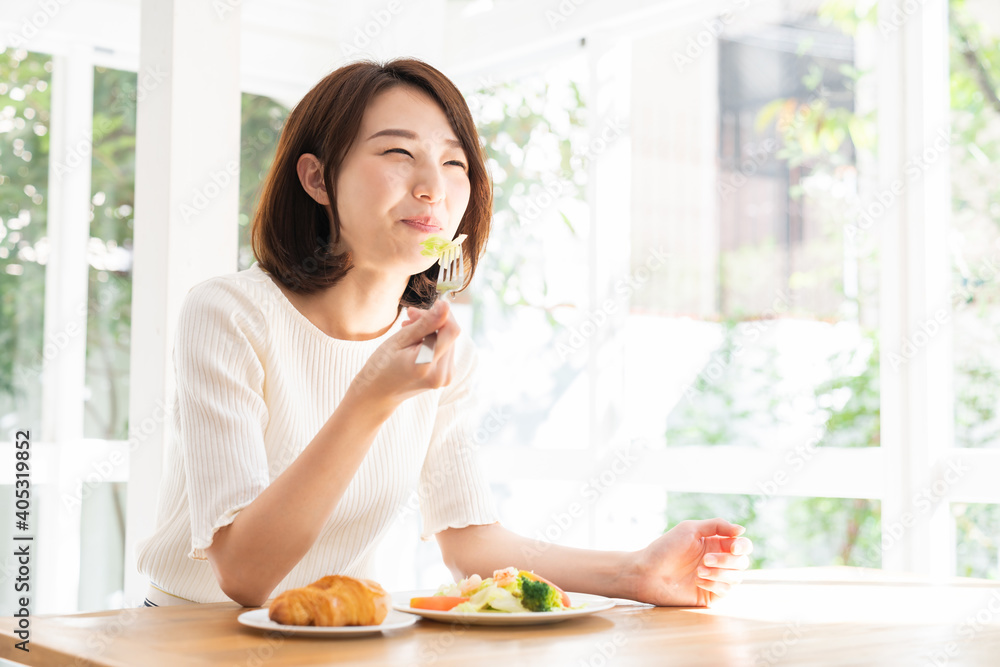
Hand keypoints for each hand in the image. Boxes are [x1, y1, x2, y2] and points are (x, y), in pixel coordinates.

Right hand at [348, 299, 459, 407]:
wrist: (378, 394)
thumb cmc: (382, 366)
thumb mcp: (399, 340)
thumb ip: (424, 324)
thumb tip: (445, 306)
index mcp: (427, 364)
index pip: (451, 330)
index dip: (443, 313)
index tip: (428, 304)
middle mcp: (441, 374)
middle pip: (449, 334)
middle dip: (433, 321)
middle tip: (409, 316)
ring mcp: (445, 378)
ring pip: (448, 341)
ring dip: (432, 331)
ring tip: (408, 329)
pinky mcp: (446, 377)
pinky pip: (445, 350)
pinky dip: (433, 342)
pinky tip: (416, 342)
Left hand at [626, 518, 752, 606]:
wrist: (647, 573)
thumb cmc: (665, 548)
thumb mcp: (689, 529)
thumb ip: (717, 526)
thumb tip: (742, 530)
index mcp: (715, 543)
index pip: (742, 545)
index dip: (742, 545)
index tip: (732, 546)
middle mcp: (718, 561)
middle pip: (742, 561)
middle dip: (726, 560)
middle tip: (706, 560)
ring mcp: (715, 578)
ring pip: (736, 577)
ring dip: (719, 573)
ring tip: (698, 572)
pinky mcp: (710, 594)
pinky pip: (726, 590)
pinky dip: (714, 585)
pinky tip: (697, 581)